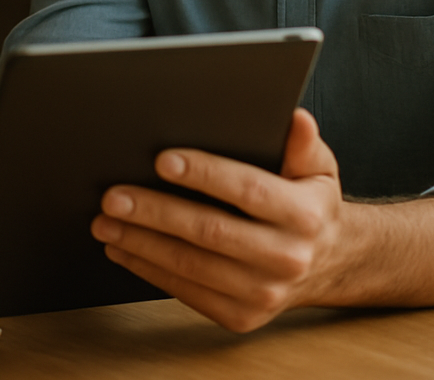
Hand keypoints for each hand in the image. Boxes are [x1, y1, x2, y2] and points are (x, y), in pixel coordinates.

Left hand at [90, 109, 344, 331]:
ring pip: (192, 266)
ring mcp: (264, 293)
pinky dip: (149, 269)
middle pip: (210, 232)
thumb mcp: (317, 167)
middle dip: (155, 212)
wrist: (328, 264)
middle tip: (113, 196)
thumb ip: (302, 142)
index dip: (204, 174)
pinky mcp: (242, 316)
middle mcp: (287, 258)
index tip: (162, 160)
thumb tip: (295, 117)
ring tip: (106, 222)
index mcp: (304, 215)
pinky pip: (188, 292)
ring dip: (142, 243)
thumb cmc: (310, 203)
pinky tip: (124, 247)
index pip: (248, 191)